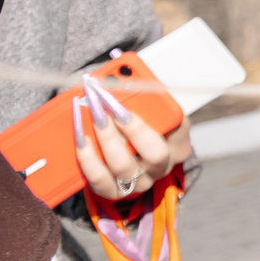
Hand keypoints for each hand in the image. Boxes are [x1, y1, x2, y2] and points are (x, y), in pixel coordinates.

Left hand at [72, 75, 190, 200]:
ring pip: (123, 166)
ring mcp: (138, 183)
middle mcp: (161, 168)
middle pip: (153, 152)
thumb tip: (117, 68)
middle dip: (129, 127)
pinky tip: (80, 137)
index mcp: (178, 144)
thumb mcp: (151, 109)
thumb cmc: (142, 123)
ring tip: (90, 115)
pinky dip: (87, 158)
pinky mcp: (113, 192)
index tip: (133, 99)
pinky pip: (98, 180)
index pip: (177, 129)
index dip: (159, 113)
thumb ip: (143, 93)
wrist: (126, 156)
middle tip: (107, 104)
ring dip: (105, 138)